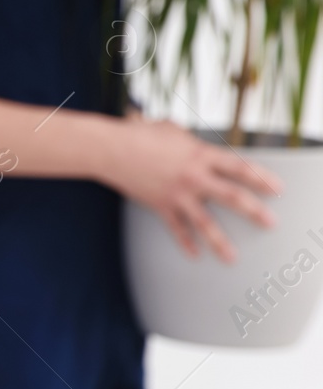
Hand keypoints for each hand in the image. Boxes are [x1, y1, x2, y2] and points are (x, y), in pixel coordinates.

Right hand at [99, 117, 280, 261]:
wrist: (111, 150)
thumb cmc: (141, 134)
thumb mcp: (174, 131)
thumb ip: (192, 142)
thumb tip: (200, 148)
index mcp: (201, 155)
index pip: (239, 168)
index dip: (261, 179)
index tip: (277, 190)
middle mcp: (193, 177)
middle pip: (231, 197)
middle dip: (254, 211)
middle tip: (270, 223)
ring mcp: (177, 194)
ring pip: (204, 222)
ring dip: (219, 241)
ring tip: (232, 257)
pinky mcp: (159, 205)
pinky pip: (175, 228)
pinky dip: (185, 242)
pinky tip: (195, 255)